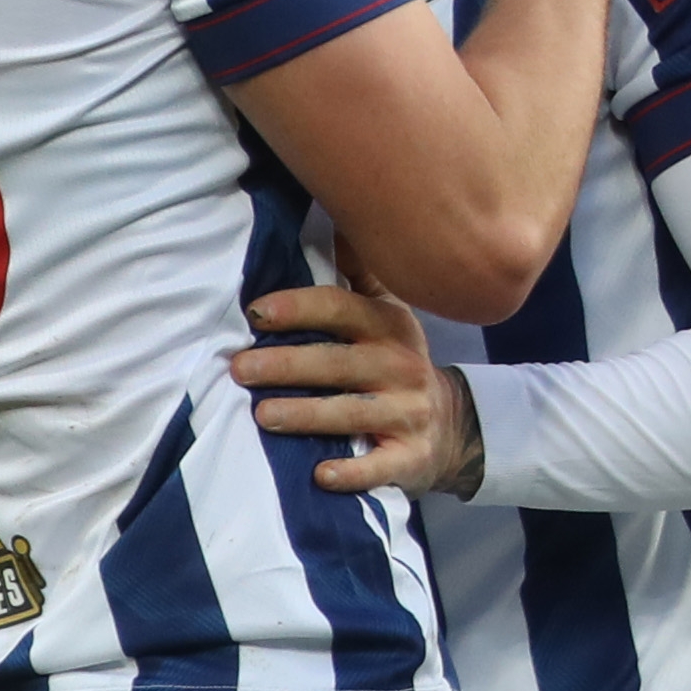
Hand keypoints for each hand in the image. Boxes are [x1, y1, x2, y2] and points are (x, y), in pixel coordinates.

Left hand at [238, 279, 476, 493]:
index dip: (298, 308)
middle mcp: (401, 365)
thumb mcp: (386, 315)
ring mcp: (408, 413)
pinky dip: (351, 472)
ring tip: (263, 416)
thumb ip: (357, 274)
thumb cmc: (394, 364)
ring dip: (306, 415)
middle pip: (339, 361)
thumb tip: (332, 215)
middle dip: (287, 365)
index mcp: (388, 325)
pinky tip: (321, 475)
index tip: (256, 313)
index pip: (340, 308)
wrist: (450, 428)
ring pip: (352, 412)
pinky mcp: (410, 459)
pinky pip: (379, 467)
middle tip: (240, 369)